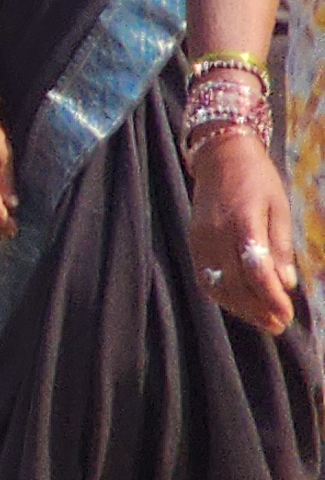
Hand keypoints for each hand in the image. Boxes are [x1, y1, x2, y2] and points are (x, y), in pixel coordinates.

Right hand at [189, 128, 303, 332]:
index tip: (287, 314)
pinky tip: (239, 303)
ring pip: (215, 285)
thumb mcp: (279, 207)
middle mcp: (216, 233)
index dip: (271, 297)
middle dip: (257, 309)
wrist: (219, 155)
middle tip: (278, 324)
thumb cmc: (256, 178)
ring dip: (239, 307)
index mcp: (242, 221)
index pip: (255, 270)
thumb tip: (286, 283)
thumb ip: (281, 246)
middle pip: (234, 283)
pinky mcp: (192, 241)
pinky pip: (204, 276)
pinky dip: (221, 295)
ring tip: (261, 319)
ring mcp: (200, 238)